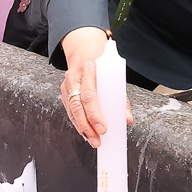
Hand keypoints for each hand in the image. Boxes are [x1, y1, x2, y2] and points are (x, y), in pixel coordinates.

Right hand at [60, 27, 118, 147]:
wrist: (84, 51)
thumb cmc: (103, 66)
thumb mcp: (114, 77)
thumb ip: (121, 98)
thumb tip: (127, 120)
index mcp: (89, 69)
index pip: (90, 96)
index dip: (95, 114)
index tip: (103, 128)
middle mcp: (75, 76)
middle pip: (78, 105)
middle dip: (87, 125)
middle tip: (97, 139)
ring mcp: (67, 84)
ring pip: (71, 109)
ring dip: (82, 127)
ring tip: (93, 140)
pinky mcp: (64, 91)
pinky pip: (69, 110)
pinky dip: (77, 122)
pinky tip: (85, 132)